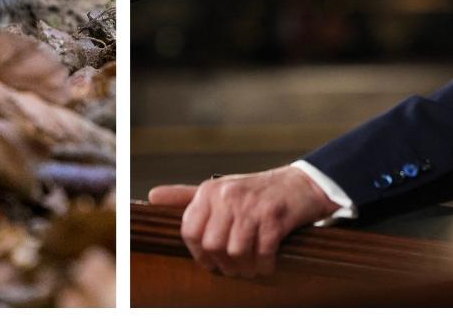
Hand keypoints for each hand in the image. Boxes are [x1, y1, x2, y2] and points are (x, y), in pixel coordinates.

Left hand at [148, 165, 340, 277]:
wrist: (301, 184)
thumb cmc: (256, 192)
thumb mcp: (219, 190)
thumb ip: (186, 196)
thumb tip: (152, 196)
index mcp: (210, 191)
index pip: (189, 231)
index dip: (198, 254)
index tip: (210, 261)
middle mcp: (228, 195)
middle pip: (212, 246)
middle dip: (224, 264)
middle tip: (234, 268)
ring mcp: (252, 206)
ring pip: (236, 252)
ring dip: (245, 268)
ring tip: (250, 267)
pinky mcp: (275, 216)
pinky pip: (262, 252)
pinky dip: (264, 265)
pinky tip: (267, 263)